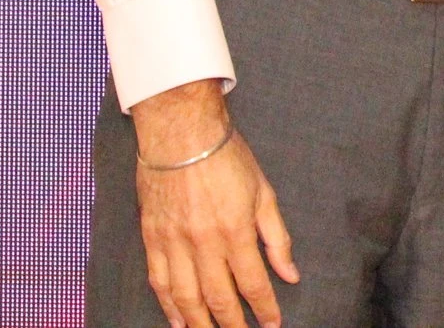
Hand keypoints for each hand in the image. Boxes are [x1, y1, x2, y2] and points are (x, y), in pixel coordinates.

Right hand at [129, 79, 296, 327]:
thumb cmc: (227, 158)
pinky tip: (178, 321)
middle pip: (219, 297)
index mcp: (236, 230)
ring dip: (200, 323)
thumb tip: (290, 273)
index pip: (254, 282)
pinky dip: (169, 306)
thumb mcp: (264, 192)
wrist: (181, 134)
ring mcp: (175, 243)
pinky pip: (159, 282)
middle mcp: (204, 242)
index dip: (264, 308)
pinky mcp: (152, 239)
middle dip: (233, 324)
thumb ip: (277, 237)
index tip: (272, 324)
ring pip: (187, 297)